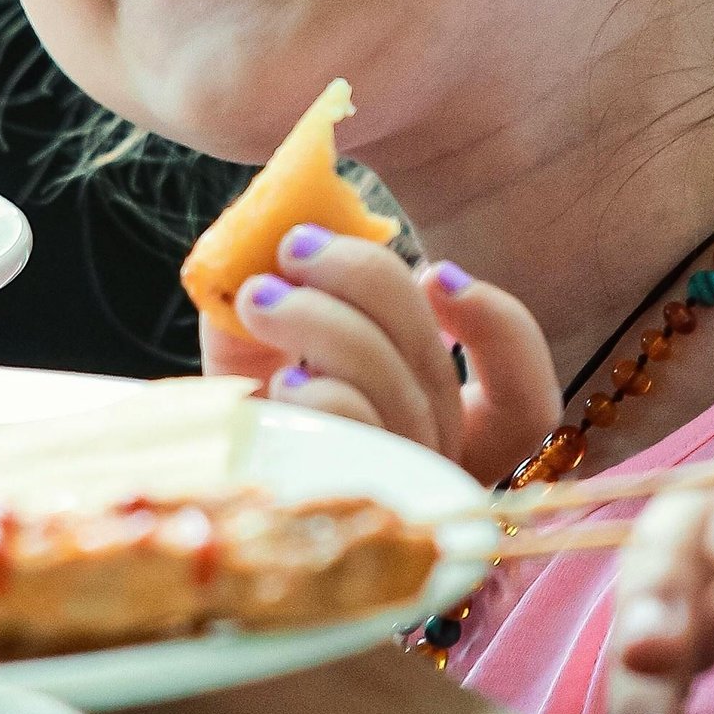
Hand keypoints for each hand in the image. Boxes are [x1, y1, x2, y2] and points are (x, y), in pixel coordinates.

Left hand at [204, 229, 558, 483]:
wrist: (187, 494)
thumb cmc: (235, 417)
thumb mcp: (262, 342)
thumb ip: (287, 281)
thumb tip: (288, 211)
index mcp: (436, 437)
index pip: (526, 405)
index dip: (501, 330)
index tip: (436, 271)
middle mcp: (428, 474)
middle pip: (436, 364)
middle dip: (368, 279)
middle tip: (297, 248)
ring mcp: (392, 495)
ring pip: (398, 387)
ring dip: (323, 320)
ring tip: (259, 297)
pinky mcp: (342, 501)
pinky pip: (357, 427)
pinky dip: (321, 388)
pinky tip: (279, 381)